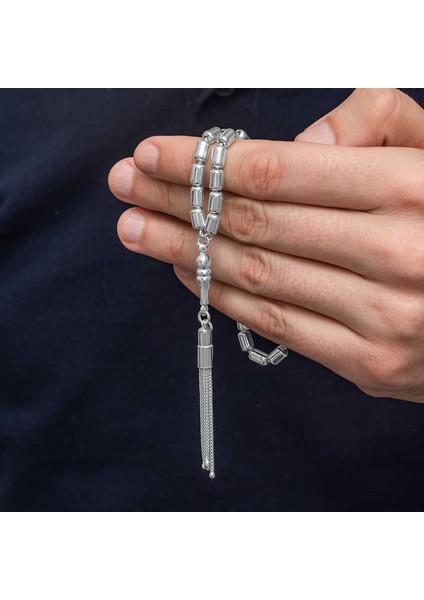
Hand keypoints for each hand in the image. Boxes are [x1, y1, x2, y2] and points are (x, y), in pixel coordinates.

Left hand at [108, 89, 423, 402]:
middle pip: (254, 224)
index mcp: (410, 191)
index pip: (277, 171)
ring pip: (256, 278)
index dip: (205, 162)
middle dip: (177, 201)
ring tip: (134, 228)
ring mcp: (380, 320)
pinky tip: (185, 274)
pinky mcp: (369, 366)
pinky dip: (222, 298)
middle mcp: (396, 256)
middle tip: (124, 185)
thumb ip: (377, 124)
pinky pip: (275, 326)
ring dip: (182, 252)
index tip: (152, 153)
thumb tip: (299, 142)